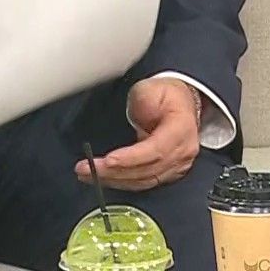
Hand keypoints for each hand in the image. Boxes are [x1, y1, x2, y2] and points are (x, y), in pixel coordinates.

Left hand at [74, 79, 200, 191]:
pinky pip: (143, 182)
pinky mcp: (167, 173)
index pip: (156, 150)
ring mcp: (176, 165)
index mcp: (182, 129)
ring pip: (143, 180)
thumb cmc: (165, 96)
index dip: (131, 158)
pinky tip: (104, 178)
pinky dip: (121, 181)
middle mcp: (182, 151)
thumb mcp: (151, 88)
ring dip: (113, 180)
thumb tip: (137, 113)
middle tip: (86, 168)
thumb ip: (143, 99)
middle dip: (113, 171)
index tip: (108, 161)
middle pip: (147, 169)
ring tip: (87, 174)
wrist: (179, 103)